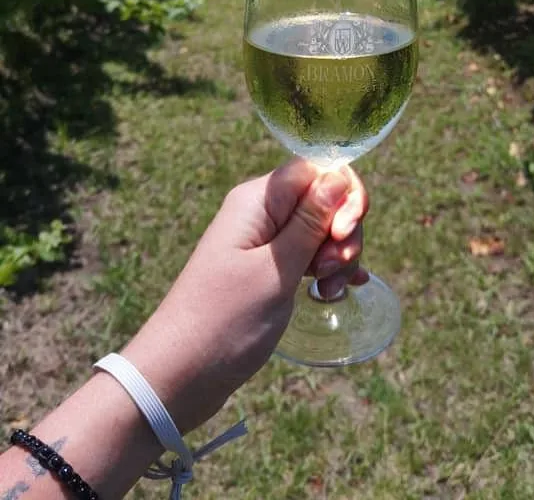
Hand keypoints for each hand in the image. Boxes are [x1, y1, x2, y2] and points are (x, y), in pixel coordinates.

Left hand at [121, 160, 368, 432]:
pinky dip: (327, 272)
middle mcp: (261, 212)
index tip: (342, 233)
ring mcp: (264, 241)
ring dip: (337, 257)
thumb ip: (310, 221)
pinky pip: (309, 255)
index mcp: (258, 199)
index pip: (317, 169)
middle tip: (331, 271)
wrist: (178, 375)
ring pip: (321, 230)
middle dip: (343, 231)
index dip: (342, 195)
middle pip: (324, 199)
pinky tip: (337, 292)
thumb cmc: (225, 319)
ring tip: (328, 292)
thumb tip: (339, 173)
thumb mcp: (276, 269)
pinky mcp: (267, 268)